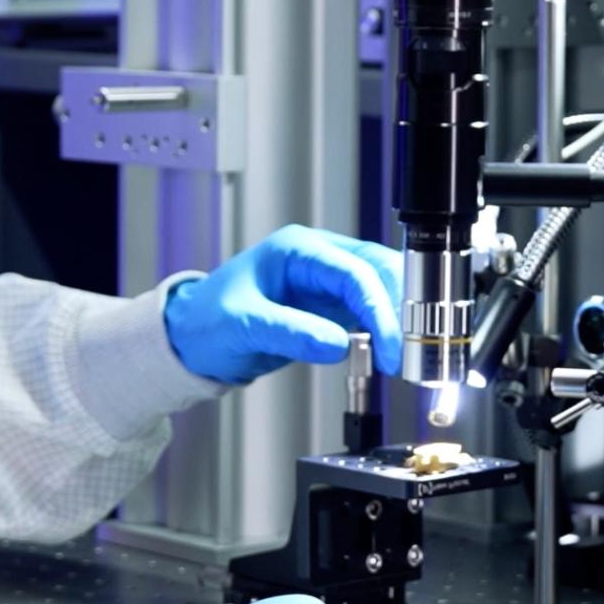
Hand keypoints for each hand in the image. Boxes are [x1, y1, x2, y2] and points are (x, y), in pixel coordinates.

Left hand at [161, 225, 403, 384]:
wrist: (192, 337)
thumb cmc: (206, 320)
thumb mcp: (241, 326)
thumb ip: (288, 332)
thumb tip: (337, 344)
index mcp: (296, 249)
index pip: (354, 271)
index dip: (379, 308)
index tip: (390, 345)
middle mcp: (318, 258)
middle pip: (379, 272)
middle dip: (400, 309)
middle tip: (412, 350)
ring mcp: (328, 281)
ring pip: (382, 288)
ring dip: (399, 319)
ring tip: (407, 354)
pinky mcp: (332, 305)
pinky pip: (372, 311)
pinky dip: (387, 329)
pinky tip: (393, 352)